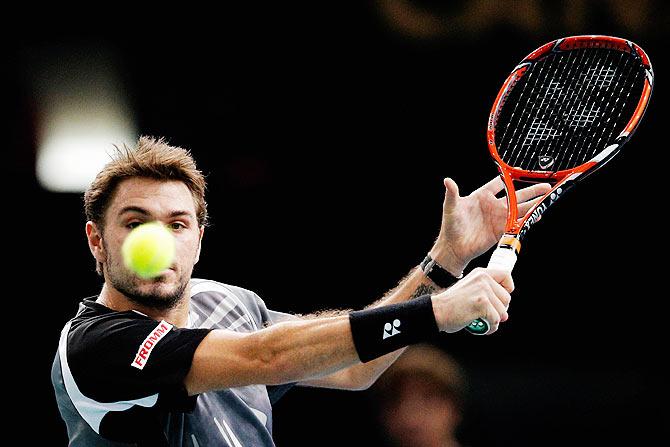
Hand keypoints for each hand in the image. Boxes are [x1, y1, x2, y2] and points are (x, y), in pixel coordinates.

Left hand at [430, 177, 550, 274]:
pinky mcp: (501, 230)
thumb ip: (452, 194)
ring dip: (533, 205)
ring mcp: (498, 218)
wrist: (454, 248)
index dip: (510, 177)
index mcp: (481, 196)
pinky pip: (517, 224)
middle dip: (531, 191)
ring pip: (519, 209)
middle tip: (545, 186)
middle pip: (516, 196)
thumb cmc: (451, 226)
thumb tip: (447, 181)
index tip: (521, 170)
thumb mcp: (451, 207)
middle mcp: (492, 206)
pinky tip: (536, 216)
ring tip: (546, 199)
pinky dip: (527, 220)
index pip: (499, 183)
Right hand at [431, 267, 512, 333]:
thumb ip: (485, 291)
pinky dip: (490, 327)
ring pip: (502, 311)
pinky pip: (495, 320)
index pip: (506, 276)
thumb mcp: (470, 288)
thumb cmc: (452, 304)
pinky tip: (481, 327)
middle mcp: (483, 278)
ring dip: (495, 321)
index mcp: (481, 273)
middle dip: (500, 310)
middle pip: (507, 298)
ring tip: (482, 321)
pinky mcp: (482, 303)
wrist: (437, 311)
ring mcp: (483, 290)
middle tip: (487, 315)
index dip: (507, 289)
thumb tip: (505, 309)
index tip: (500, 299)